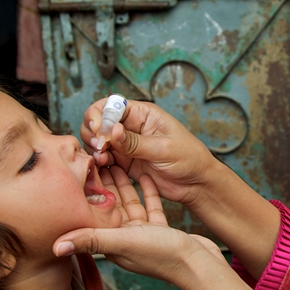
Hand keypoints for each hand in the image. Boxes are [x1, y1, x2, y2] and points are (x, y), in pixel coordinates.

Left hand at [55, 170, 226, 283]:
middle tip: (96, 157)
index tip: (80, 168)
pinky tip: (144, 174)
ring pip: (129, 203)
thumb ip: (91, 241)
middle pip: (108, 205)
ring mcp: (143, 234)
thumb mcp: (123, 242)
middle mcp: (124, 238)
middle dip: (102, 183)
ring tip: (116, 161)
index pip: (92, 213)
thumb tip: (56, 246)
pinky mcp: (160, 230)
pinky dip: (146, 190)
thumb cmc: (161, 255)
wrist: (199, 266)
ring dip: (123, 183)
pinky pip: (150, 205)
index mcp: (111, 241)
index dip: (85, 191)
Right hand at [81, 98, 219, 207]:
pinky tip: (103, 167)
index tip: (99, 131)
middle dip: (92, 132)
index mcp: (143, 114)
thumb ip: (135, 142)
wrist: (196, 183)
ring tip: (102, 158)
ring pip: (98, 141)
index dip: (99, 115)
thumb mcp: (163, 149)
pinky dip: (99, 162)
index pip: (111, 105)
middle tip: (98, 147)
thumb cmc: (189, 158)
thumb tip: (111, 130)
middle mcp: (131, 126)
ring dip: (94, 148)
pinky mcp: (125, 162)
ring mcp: (126, 145)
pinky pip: (105, 159)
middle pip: (99, 121)